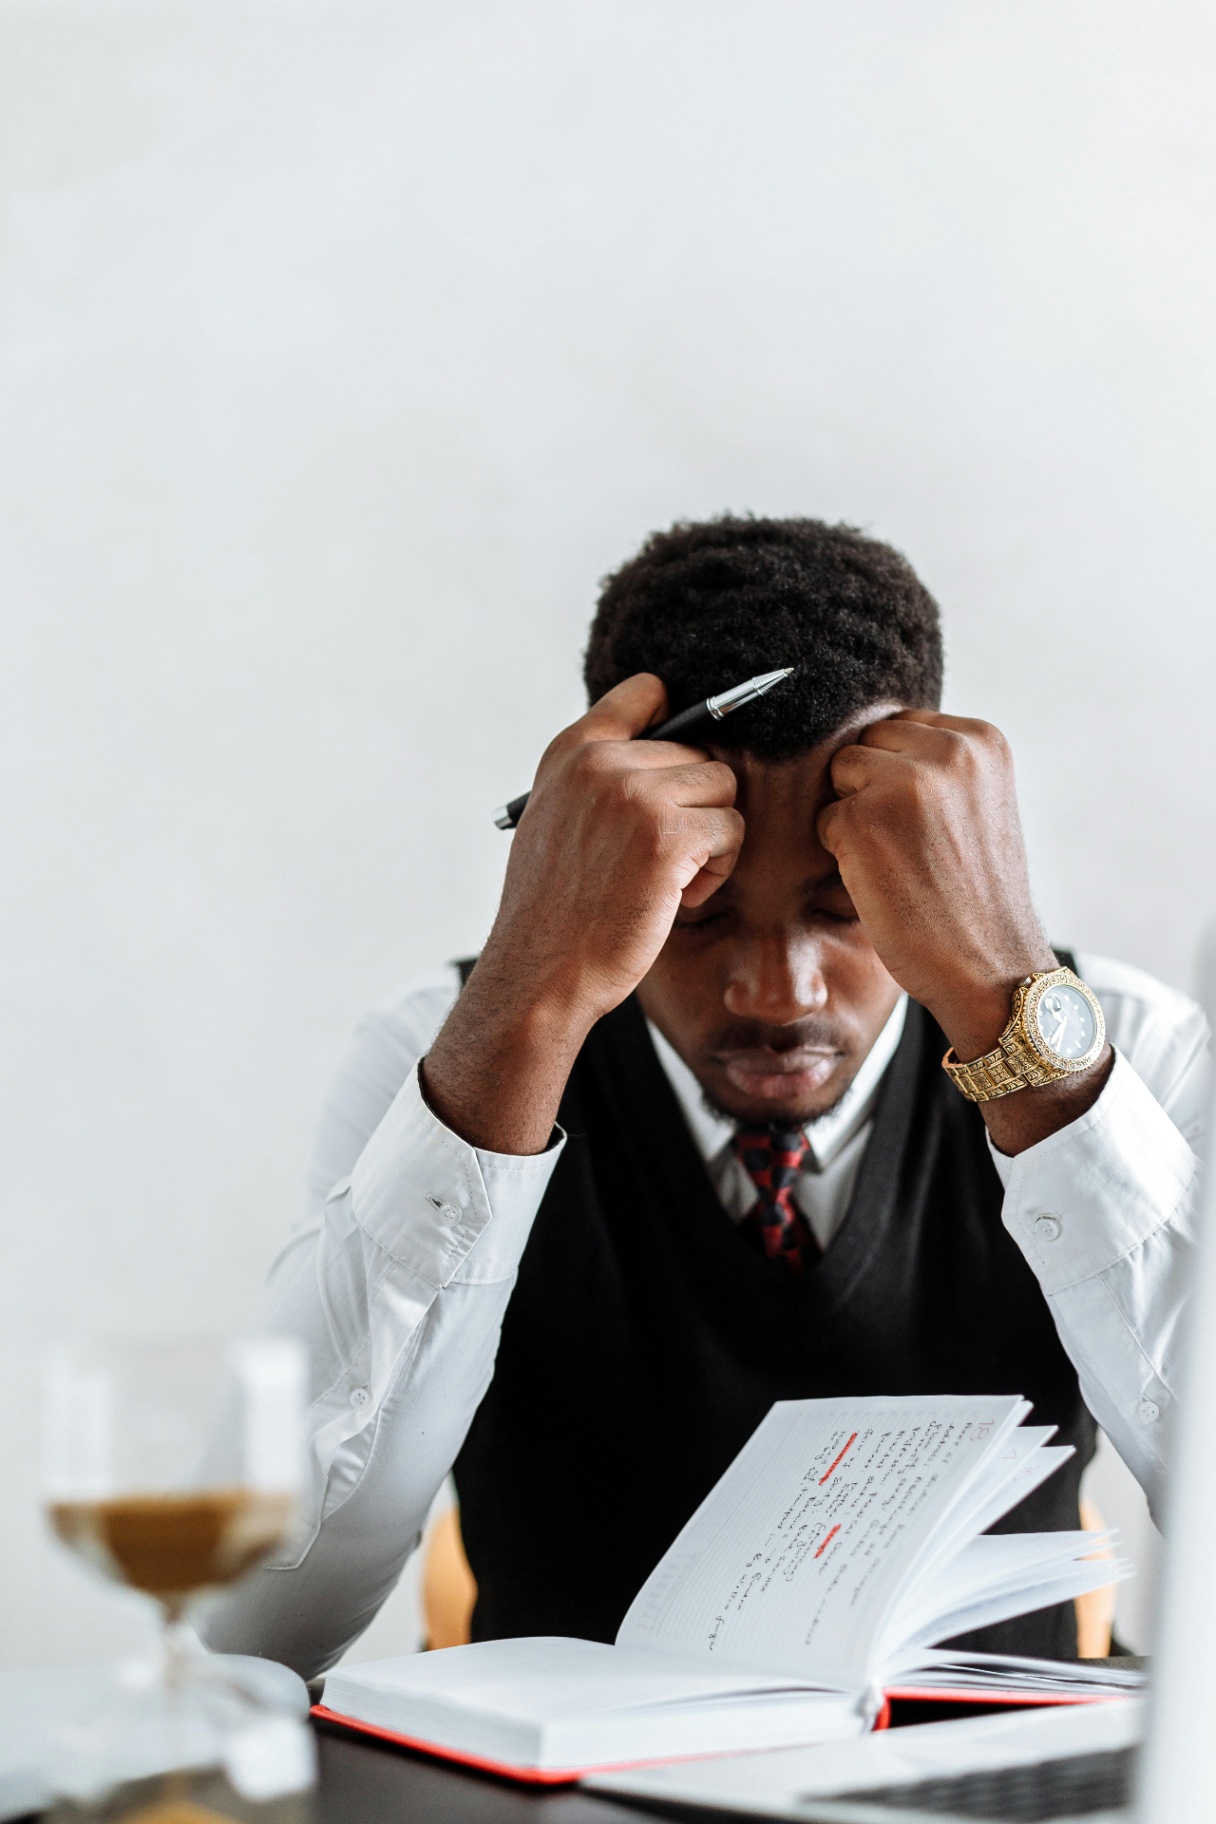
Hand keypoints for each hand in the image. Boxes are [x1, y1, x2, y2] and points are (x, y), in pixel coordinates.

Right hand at [422, 675, 742, 1152]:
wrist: (541, 972)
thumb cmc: (555, 911)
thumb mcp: (555, 820)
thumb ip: (598, 779)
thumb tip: (672, 755)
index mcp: (570, 751)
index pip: (645, 690)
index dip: (680, 720)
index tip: (685, 762)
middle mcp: (602, 760)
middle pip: (700, 753)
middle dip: (697, 807)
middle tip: (665, 861)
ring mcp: (636, 793)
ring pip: (724, 788)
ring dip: (712, 838)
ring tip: (672, 880)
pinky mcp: (669, 835)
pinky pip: (732, 830)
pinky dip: (718, 870)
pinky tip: (679, 899)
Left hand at [816, 710, 1054, 1057]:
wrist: (992, 968)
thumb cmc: (978, 896)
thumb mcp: (980, 804)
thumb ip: (940, 766)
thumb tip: (873, 740)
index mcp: (982, 740)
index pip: (902, 726)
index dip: (897, 775)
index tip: (923, 822)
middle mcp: (948, 750)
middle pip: (866, 742)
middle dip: (871, 788)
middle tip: (907, 845)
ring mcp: (904, 782)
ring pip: (840, 774)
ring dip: (853, 815)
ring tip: (897, 860)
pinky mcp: (861, 818)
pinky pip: (824, 819)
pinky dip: (840, 852)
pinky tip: (883, 881)